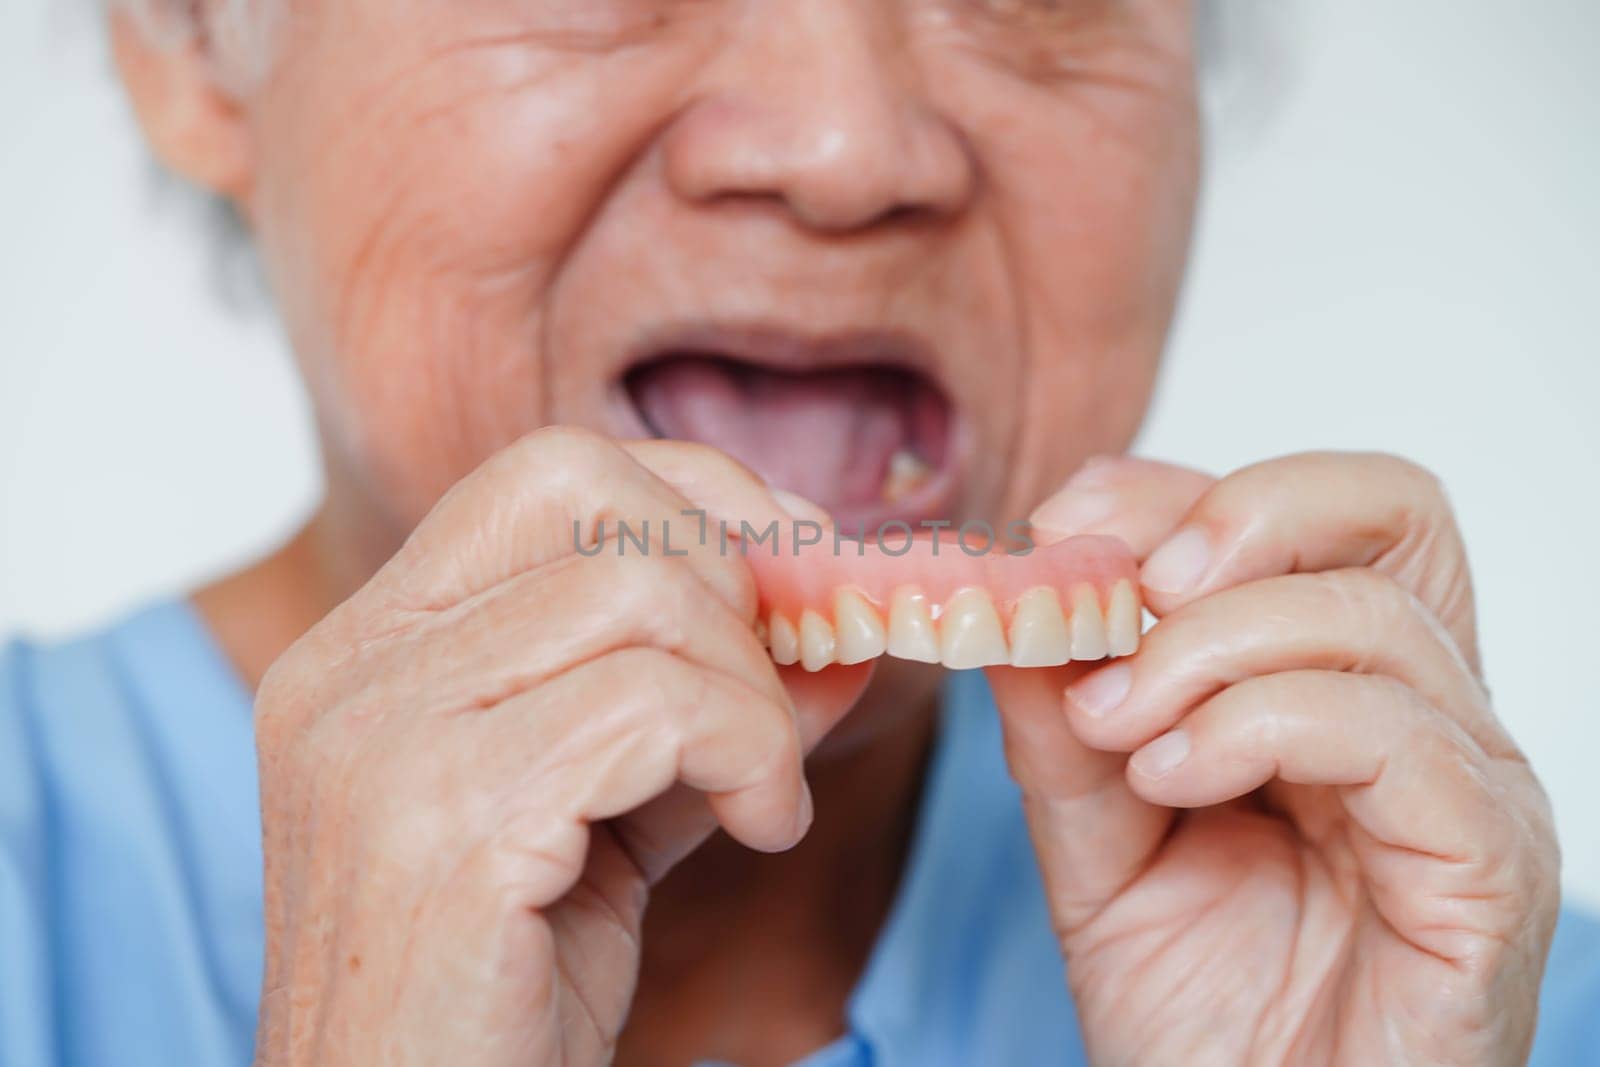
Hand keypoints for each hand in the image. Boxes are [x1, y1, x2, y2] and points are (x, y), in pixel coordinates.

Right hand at [251, 427, 868, 1065]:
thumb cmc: (501, 993)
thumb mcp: (613, 814)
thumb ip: (702, 704)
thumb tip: (838, 617)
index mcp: (370, 651)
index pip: (548, 474)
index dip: (698, 496)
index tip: (794, 568)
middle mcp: (351, 669)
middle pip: (584, 486)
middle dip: (730, 568)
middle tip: (779, 686)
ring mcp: (379, 738)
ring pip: (640, 593)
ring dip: (754, 691)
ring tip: (764, 792)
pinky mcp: (441, 819)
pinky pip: (653, 705)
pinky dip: (749, 755)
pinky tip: (760, 832)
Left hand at [987, 453, 1559, 1064]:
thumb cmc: (1197, 1011)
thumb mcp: (1097, 840)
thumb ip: (1061, 719)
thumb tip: (1015, 587)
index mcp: (1341, 687)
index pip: (1308, 513)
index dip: (1179, 490)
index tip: (1060, 527)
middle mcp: (1424, 715)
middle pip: (1392, 510)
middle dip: (1236, 515)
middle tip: (1120, 584)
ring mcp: (1469, 786)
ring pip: (1371, 618)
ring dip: (1205, 648)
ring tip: (1118, 730)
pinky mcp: (1489, 868)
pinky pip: (1402, 737)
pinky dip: (1262, 727)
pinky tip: (1174, 779)